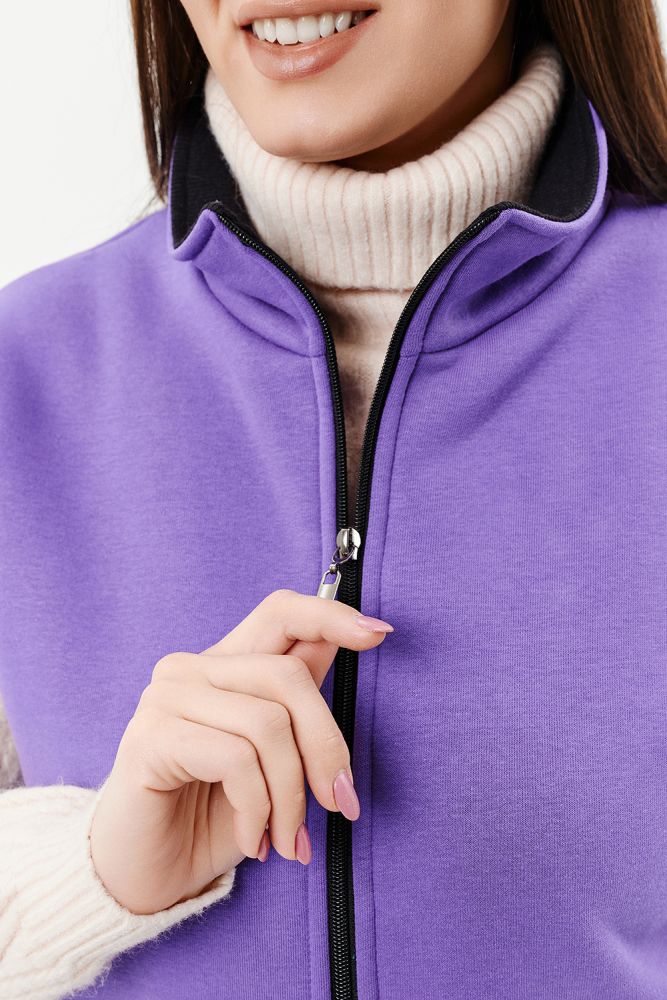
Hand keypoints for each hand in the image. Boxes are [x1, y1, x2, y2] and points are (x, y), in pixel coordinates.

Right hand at [89, 589, 393, 913]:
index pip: (280, 612)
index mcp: (225, 664)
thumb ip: (301, 700)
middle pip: (288, 677)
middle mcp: (191, 668)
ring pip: (268, 724)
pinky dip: (259, 809)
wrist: (150, 876)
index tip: (379, 634)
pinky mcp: (149, 738)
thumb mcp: (274, 757)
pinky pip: (236, 760)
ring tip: (290, 840)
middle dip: (327, 746)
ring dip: (292, 796)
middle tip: (341, 804)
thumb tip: (359, 636)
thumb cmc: (216, 815)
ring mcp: (165, 698)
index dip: (330, 615)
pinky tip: (253, 843)